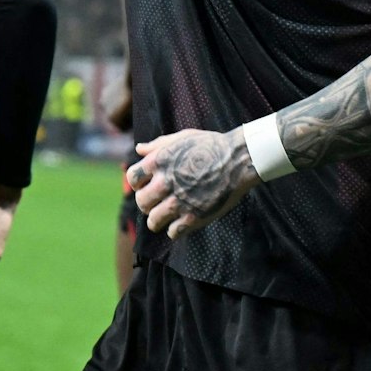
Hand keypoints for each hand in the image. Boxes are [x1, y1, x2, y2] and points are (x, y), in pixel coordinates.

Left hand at [129, 128, 257, 239]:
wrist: (239, 159)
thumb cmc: (211, 146)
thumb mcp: (183, 138)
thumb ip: (158, 145)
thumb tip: (138, 149)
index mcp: (159, 161)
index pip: (132, 178)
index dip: (138, 183)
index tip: (147, 185)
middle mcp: (165, 182)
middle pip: (141, 202)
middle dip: (148, 203)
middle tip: (158, 202)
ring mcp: (179, 201)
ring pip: (153, 221)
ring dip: (158, 220)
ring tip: (167, 216)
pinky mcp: (193, 217)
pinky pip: (172, 232)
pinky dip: (175, 229)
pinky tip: (183, 221)